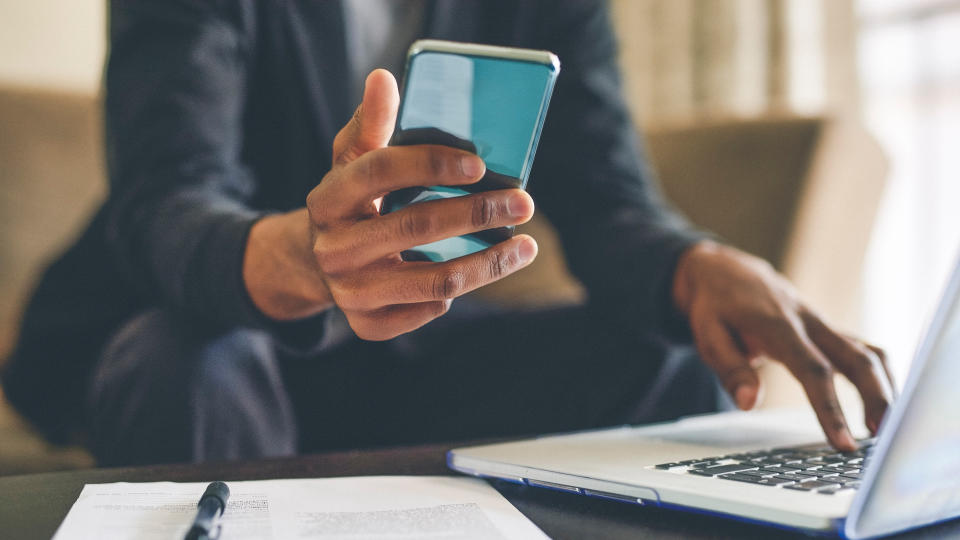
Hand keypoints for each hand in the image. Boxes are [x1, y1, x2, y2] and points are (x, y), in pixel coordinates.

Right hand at [243, 69, 536, 339]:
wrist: (315, 262)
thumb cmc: (352, 201)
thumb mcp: (352, 160)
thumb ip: (371, 122)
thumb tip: (384, 78)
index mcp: (327, 198)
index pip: (380, 171)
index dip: (431, 164)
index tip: (480, 164)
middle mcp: (333, 248)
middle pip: (416, 227)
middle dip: (479, 213)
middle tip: (524, 203)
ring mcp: (349, 292)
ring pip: (436, 281)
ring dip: (490, 263)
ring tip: (526, 246)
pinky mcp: (367, 325)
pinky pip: (427, 309)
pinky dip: (457, 292)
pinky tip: (478, 271)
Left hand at [673, 241, 895, 449]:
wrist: (724, 272)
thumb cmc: (715, 306)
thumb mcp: (708, 335)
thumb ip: (730, 369)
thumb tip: (749, 404)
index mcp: (778, 325)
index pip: (813, 370)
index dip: (830, 408)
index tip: (843, 442)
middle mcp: (808, 322)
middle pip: (857, 358)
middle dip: (876, 398)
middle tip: (883, 437)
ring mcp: (822, 324)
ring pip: (867, 352)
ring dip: (884, 388)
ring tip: (885, 428)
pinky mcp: (827, 329)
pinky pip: (863, 350)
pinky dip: (878, 376)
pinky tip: (883, 403)